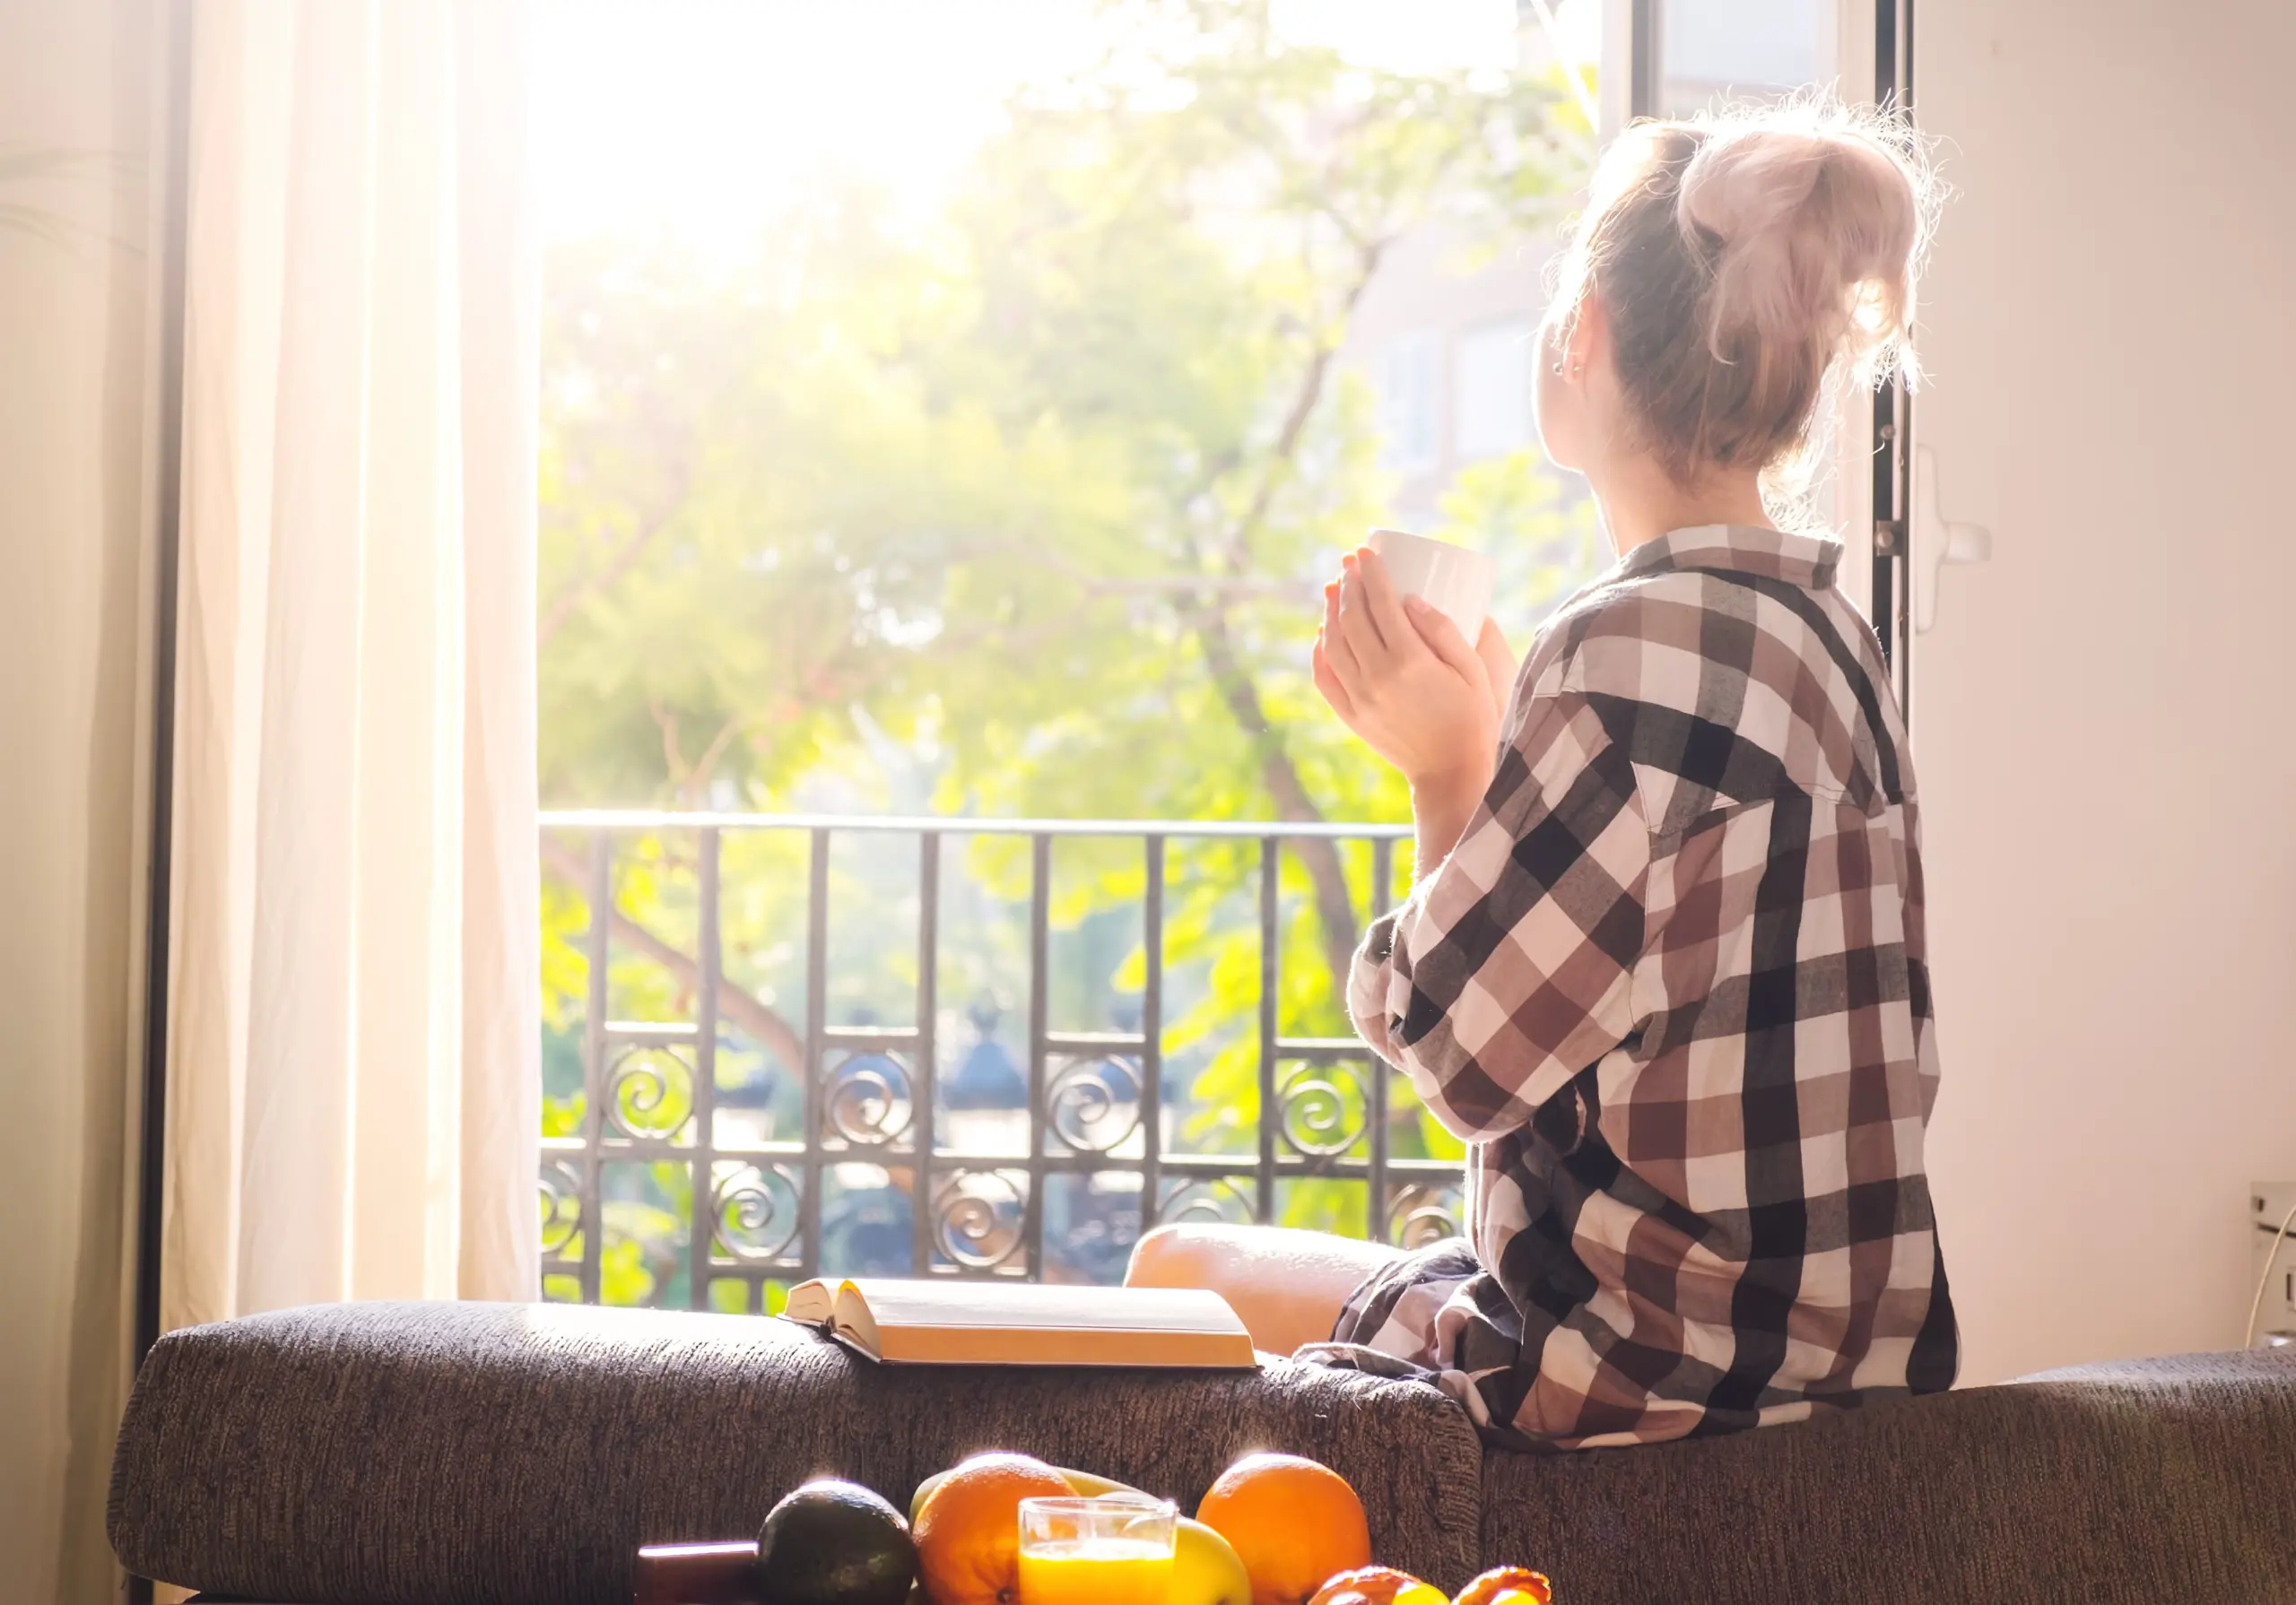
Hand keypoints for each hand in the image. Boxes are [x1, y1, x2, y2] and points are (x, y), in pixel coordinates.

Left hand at [1312, 547, 1506, 793]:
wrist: (1451, 772)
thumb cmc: (1472, 717)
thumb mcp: (1472, 670)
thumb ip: (1444, 631)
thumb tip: (1411, 599)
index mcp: (1411, 662)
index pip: (1381, 604)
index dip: (1372, 574)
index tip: (1366, 553)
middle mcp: (1378, 677)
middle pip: (1352, 618)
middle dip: (1348, 584)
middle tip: (1349, 562)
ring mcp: (1359, 698)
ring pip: (1332, 644)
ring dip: (1329, 611)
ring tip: (1333, 589)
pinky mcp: (1351, 715)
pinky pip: (1324, 677)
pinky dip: (1319, 650)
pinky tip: (1323, 632)